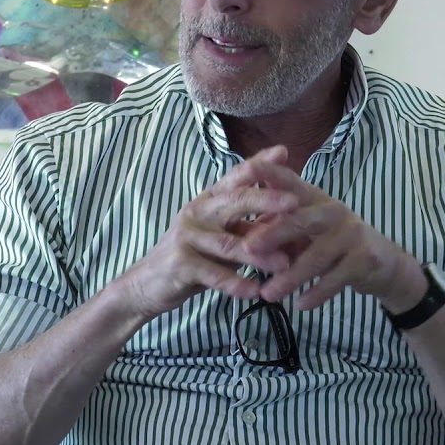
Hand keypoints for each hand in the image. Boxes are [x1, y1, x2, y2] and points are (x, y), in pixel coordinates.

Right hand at [116, 146, 298, 320]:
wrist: (149, 283)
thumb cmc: (195, 255)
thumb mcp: (221, 234)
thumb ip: (247, 225)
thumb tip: (287, 216)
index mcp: (209, 200)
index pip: (236, 177)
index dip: (259, 164)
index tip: (283, 152)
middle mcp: (198, 212)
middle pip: (235, 201)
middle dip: (266, 200)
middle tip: (295, 202)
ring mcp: (187, 237)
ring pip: (229, 244)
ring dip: (259, 255)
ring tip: (286, 264)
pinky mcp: (181, 264)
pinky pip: (214, 275)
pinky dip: (236, 283)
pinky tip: (254, 292)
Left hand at [241, 150, 426, 311]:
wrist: (382, 262)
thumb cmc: (332, 242)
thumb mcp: (305, 230)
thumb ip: (278, 226)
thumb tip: (241, 234)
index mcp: (314, 199)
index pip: (291, 182)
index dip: (271, 173)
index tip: (249, 167)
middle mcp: (333, 211)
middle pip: (301, 219)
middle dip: (273, 234)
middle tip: (247, 249)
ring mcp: (351, 234)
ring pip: (316, 256)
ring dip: (290, 277)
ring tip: (268, 294)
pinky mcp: (364, 259)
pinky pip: (335, 278)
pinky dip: (316, 293)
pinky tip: (300, 305)